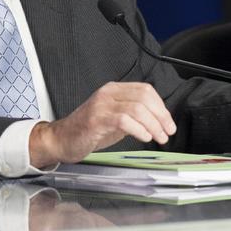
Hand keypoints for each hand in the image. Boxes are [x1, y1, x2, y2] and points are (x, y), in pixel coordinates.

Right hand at [29, 82, 176, 167]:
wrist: (61, 140)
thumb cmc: (88, 131)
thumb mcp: (115, 118)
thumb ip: (134, 115)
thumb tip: (159, 121)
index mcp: (113, 90)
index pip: (145, 90)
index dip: (161, 106)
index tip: (168, 122)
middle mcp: (108, 94)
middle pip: (144, 98)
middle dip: (161, 116)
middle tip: (168, 131)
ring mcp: (101, 105)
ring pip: (137, 109)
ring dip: (153, 125)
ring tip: (159, 137)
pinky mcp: (96, 119)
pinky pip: (124, 120)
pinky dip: (139, 129)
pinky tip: (145, 137)